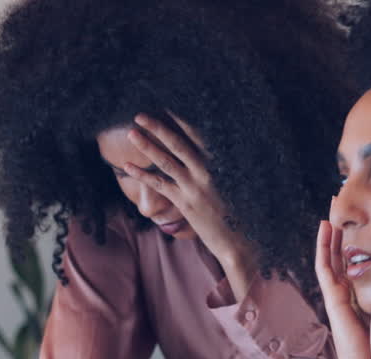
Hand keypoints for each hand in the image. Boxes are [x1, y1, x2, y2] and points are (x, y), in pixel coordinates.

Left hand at [125, 113, 256, 293]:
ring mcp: (194, 187)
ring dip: (146, 145)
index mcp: (221, 163)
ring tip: (131, 132)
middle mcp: (207, 172)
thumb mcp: (237, 183)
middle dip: (158, 126)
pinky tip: (127, 166)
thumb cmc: (243, 213)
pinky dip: (142, 175)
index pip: (198, 135)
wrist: (241, 241)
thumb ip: (224, 165)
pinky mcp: (185, 204)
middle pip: (178, 143)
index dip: (182, 120)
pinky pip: (159, 186)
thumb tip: (212, 151)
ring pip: (165, 161)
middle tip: (140, 114)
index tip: (168, 105)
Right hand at [315, 216, 370, 358]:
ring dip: (330, 232)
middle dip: (342, 229)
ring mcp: (340, 295)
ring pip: (332, 257)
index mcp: (368, 291)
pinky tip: (326, 229)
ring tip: (329, 206)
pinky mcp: (335, 300)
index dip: (366, 236)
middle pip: (343, 253)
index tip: (370, 213)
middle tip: (339, 201)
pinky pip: (327, 269)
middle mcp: (350, 291)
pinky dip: (325, 248)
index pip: (366, 258)